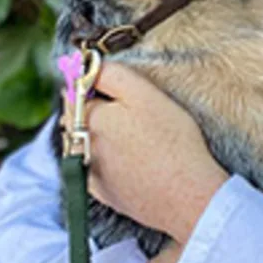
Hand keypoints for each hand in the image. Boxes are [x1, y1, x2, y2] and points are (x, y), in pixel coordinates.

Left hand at [63, 61, 228, 242]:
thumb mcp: (145, 95)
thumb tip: (89, 66)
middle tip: (126, 105)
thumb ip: (113, 75)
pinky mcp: (103, 194)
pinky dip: (105, 158)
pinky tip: (130, 156)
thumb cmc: (171, 141)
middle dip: (91, 106)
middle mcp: (80, 148)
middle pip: (76, 118)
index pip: (76, 92)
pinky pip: (94, 167)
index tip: (112, 83)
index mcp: (88, 119)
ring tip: (131, 130)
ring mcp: (90, 174)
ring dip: (96, 132)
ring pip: (84, 142)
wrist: (186, 197)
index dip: (93, 83)